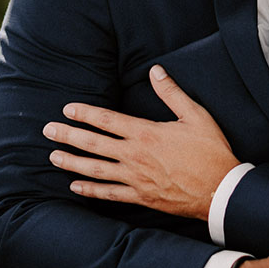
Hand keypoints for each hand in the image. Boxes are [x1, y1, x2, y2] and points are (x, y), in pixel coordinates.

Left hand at [44, 66, 238, 218]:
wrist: (220, 190)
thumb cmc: (210, 151)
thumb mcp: (195, 116)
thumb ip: (172, 93)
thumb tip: (156, 70)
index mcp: (146, 133)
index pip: (107, 120)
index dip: (85, 113)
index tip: (68, 108)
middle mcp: (135, 156)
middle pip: (93, 144)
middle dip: (68, 136)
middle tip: (48, 131)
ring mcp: (135, 178)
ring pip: (95, 169)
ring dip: (72, 162)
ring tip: (53, 157)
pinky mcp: (141, 197)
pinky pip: (109, 194)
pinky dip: (90, 190)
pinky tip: (75, 186)